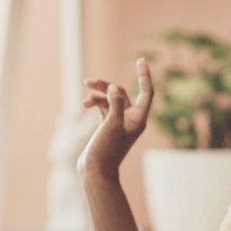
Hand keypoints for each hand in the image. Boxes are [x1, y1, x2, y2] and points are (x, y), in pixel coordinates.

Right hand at [77, 58, 153, 180]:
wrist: (95, 170)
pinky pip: (103, 106)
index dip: (144, 75)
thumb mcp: (112, 125)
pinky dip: (95, 102)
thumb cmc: (106, 150)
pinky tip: (85, 104)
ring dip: (98, 94)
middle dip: (106, 86)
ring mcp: (119, 122)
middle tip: (90, 82)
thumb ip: (115, 104)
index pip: (146, 92)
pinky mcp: (108, 125)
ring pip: (110, 99)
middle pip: (122, 93)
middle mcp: (131, 119)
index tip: (141, 60)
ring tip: (84, 94)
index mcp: (138, 118)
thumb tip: (113, 87)